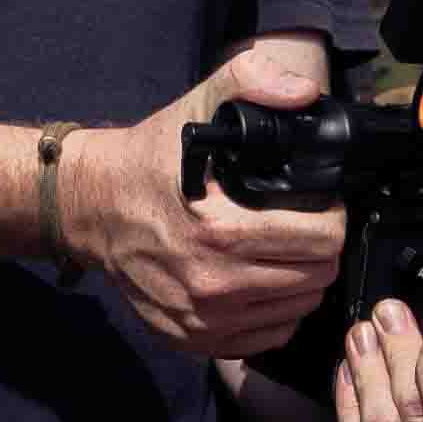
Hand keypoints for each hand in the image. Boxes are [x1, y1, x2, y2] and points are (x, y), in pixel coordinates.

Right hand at [55, 44, 344, 355]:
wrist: (92, 208)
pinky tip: (262, 280)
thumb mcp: (199, 106)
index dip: (331, 217)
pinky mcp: (195, 339)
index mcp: (221, 230)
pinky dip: (276, 311)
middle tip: (303, 226)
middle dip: (320, 248)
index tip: (318, 206)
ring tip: (283, 250)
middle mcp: (213, 283)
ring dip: (302, 279)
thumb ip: (253, 82)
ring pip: (299, 308)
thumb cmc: (149, 162)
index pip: (323, 240)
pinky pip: (269, 335)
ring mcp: (204, 319)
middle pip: (317, 276)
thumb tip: (302, 93)